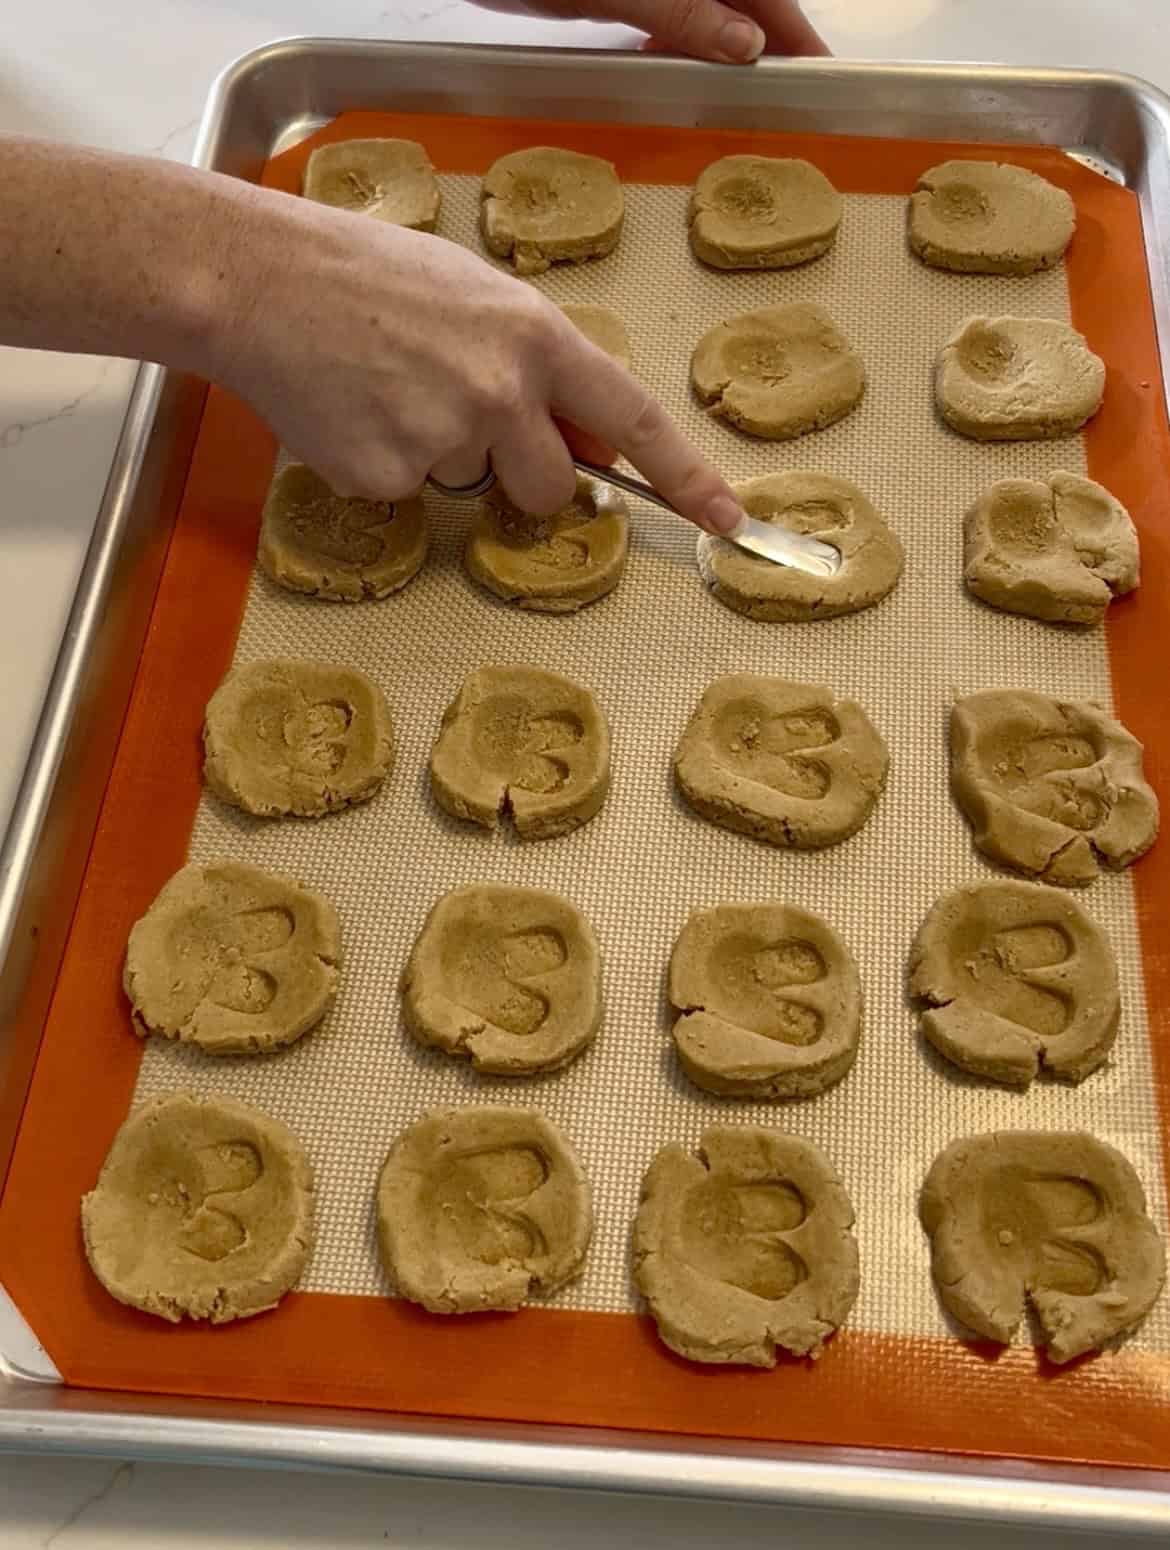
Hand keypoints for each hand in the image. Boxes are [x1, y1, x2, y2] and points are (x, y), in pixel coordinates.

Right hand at [210, 192, 744, 533]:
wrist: (257, 280)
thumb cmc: (368, 274)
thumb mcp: (476, 295)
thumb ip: (534, 362)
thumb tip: (580, 433)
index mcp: (534, 337)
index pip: (633, 420)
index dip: (687, 476)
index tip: (727, 519)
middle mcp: (501, 394)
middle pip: (552, 484)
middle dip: (520, 470)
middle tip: (456, 410)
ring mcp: (443, 439)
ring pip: (471, 487)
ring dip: (442, 457)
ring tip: (387, 389)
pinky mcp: (385, 477)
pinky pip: (406, 494)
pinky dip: (383, 463)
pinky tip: (351, 409)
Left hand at [469, 2, 828, 62]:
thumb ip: (683, 13)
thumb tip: (746, 44)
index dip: (793, 31)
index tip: (820, 70)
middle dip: (762, 43)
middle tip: (787, 94)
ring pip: (703, 7)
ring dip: (718, 46)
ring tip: (732, 93)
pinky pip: (663, 11)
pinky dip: (671, 40)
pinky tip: (665, 64)